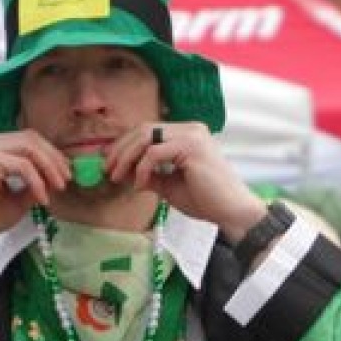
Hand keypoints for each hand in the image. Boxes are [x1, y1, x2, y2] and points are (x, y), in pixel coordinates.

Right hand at [0, 131, 72, 250]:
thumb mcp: (19, 195)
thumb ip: (36, 181)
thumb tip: (59, 174)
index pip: (27, 139)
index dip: (50, 153)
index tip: (65, 170)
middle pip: (31, 138)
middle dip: (53, 158)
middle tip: (67, 177)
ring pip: (30, 148)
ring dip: (49, 168)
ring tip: (59, 186)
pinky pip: (24, 166)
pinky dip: (37, 181)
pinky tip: (42, 197)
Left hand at [103, 122, 265, 240]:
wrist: (232, 212)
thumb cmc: (206, 200)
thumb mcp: (170, 185)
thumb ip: (150, 175)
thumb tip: (126, 173)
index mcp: (187, 134)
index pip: (148, 131)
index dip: (125, 145)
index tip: (110, 162)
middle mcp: (190, 129)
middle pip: (143, 129)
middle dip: (121, 149)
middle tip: (108, 169)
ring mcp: (192, 135)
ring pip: (145, 136)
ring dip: (126, 157)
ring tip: (117, 177)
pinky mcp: (192, 146)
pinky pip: (154, 152)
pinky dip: (142, 168)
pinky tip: (140, 184)